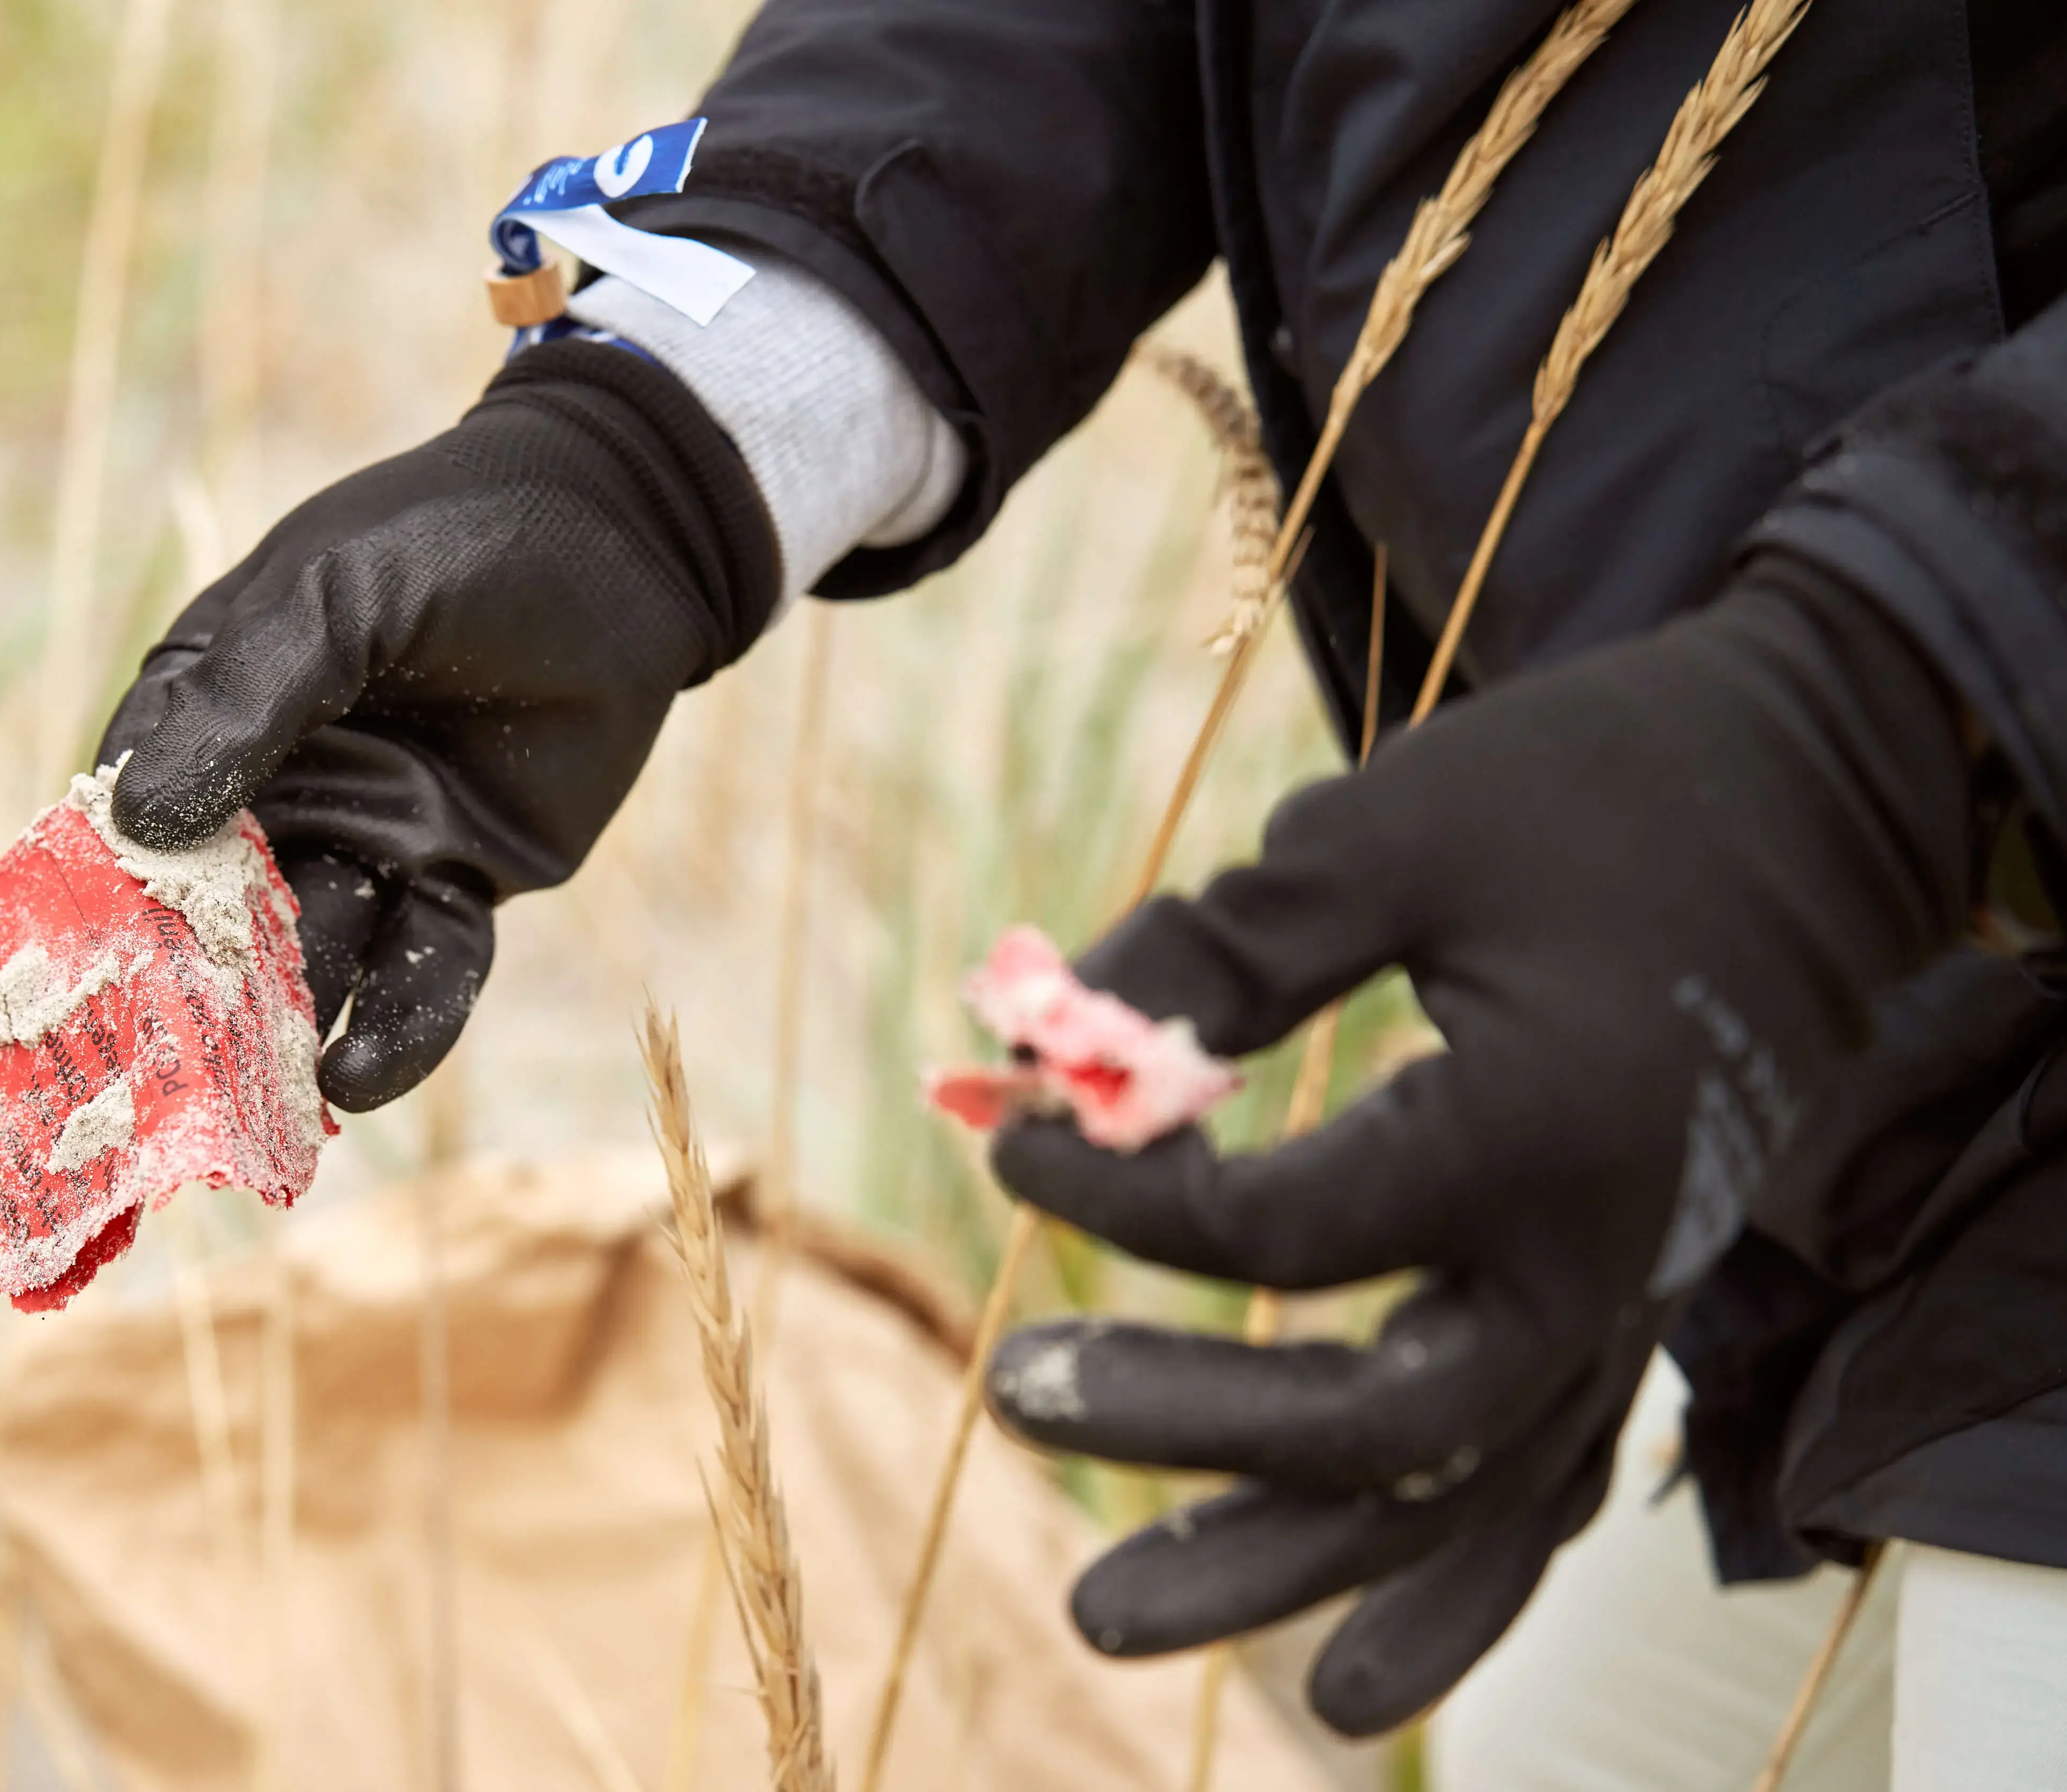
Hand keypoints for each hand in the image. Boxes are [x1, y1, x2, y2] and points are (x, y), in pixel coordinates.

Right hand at [96, 340, 777, 1109]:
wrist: (623, 537)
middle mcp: (279, 790)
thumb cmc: (455, 537)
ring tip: (254, 1097)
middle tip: (154, 1077)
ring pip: (312, 955)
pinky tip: (357, 1077)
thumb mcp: (334, 595)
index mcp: (213, 707)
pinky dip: (396, 1028)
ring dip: (283, 1026)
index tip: (68, 972)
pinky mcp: (457, 881)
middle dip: (186, 989)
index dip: (103, 892)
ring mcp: (368, 841)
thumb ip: (247, 701)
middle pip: (215, 910)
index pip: (134, 814)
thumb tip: (139, 823)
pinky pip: (423, 972)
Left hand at [980, 553, 1975, 1734]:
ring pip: (1448, 1503)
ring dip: (1280, 1568)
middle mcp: (1592, 1260)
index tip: (1012, 1138)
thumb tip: (1039, 1046)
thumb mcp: (1389, 834)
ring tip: (1105, 1619)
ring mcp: (1625, 1308)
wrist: (1810, 799)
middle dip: (1182, 1428)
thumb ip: (1223, 952)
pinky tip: (1339, 1685)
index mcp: (1533, 1134)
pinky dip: (1444, 1595)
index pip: (1278, 1231)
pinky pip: (1535, 1498)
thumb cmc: (1595, 790)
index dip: (1118, 1195)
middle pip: (1371, 1423)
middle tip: (1010, 1389)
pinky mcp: (1628, 1319)